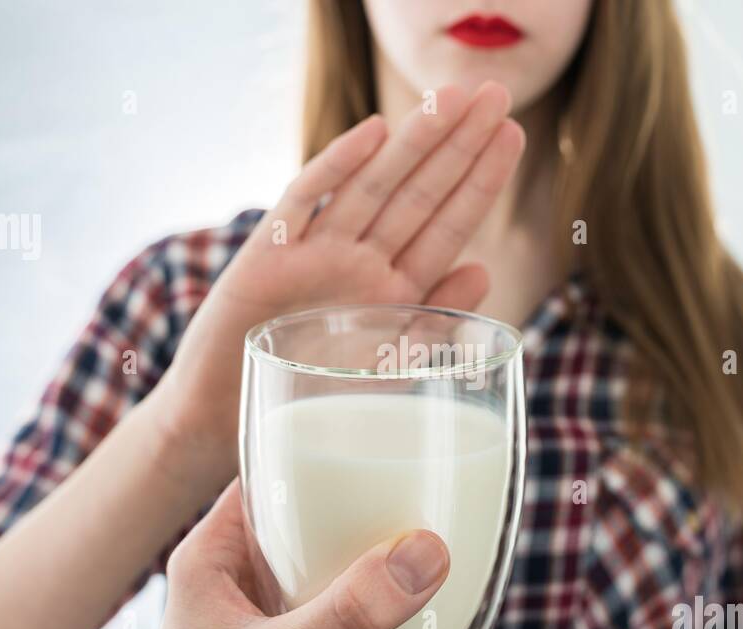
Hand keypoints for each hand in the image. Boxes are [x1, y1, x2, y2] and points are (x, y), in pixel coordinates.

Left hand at [136, 480, 498, 628]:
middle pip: (323, 538)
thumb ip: (347, 611)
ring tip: (465, 597)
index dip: (316, 456)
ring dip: (410, 608)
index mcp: (217, 562)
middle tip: (436, 514)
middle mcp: (248, 592)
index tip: (379, 442)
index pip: (266, 483)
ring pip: (354, 603)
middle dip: (383, 535)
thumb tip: (423, 556)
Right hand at [149, 83, 523, 486]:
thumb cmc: (308, 404)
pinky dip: (338, 168)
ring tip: (452, 98)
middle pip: (418, 194)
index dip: (481, 180)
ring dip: (413, 143)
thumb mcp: (384, 369)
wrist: (228, 421)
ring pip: (373, 188)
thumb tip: (483, 270)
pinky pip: (306, 202)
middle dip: (459, 143)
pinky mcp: (270, 254)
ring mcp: (317, 254)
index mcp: (394, 291)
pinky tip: (373, 132)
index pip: (448, 225)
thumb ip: (432, 322)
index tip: (514, 134)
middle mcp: (360, 264)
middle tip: (496, 92)